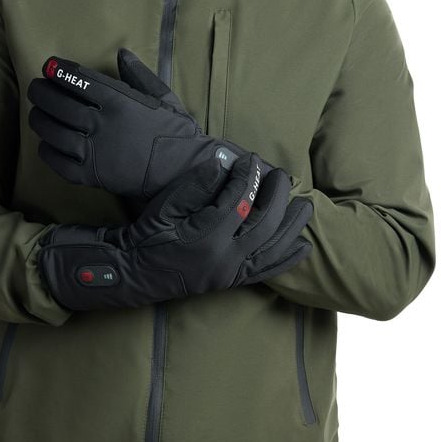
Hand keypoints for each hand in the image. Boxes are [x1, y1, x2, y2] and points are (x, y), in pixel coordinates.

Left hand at [27, 48, 272, 198]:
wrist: (184, 173)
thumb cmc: (176, 133)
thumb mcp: (163, 97)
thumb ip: (140, 75)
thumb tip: (121, 53)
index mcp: (119, 101)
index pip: (80, 81)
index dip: (60, 71)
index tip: (49, 67)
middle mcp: (102, 124)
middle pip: (60, 105)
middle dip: (42, 93)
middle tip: (35, 88)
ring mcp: (95, 152)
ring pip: (55, 133)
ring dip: (40, 121)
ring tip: (35, 114)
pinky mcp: (93, 176)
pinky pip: (60, 164)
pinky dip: (48, 153)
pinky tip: (45, 145)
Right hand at [37, 152, 312, 310]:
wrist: (135, 273)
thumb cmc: (146, 236)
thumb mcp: (165, 207)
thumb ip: (197, 185)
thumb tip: (225, 163)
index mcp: (207, 237)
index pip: (239, 201)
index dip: (247, 177)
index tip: (251, 159)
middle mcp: (226, 258)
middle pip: (264, 224)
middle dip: (276, 196)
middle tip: (281, 175)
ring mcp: (231, 273)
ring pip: (273, 248)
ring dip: (292, 226)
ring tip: (305, 205)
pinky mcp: (232, 282)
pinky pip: (267, 271)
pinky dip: (286, 258)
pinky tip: (303, 247)